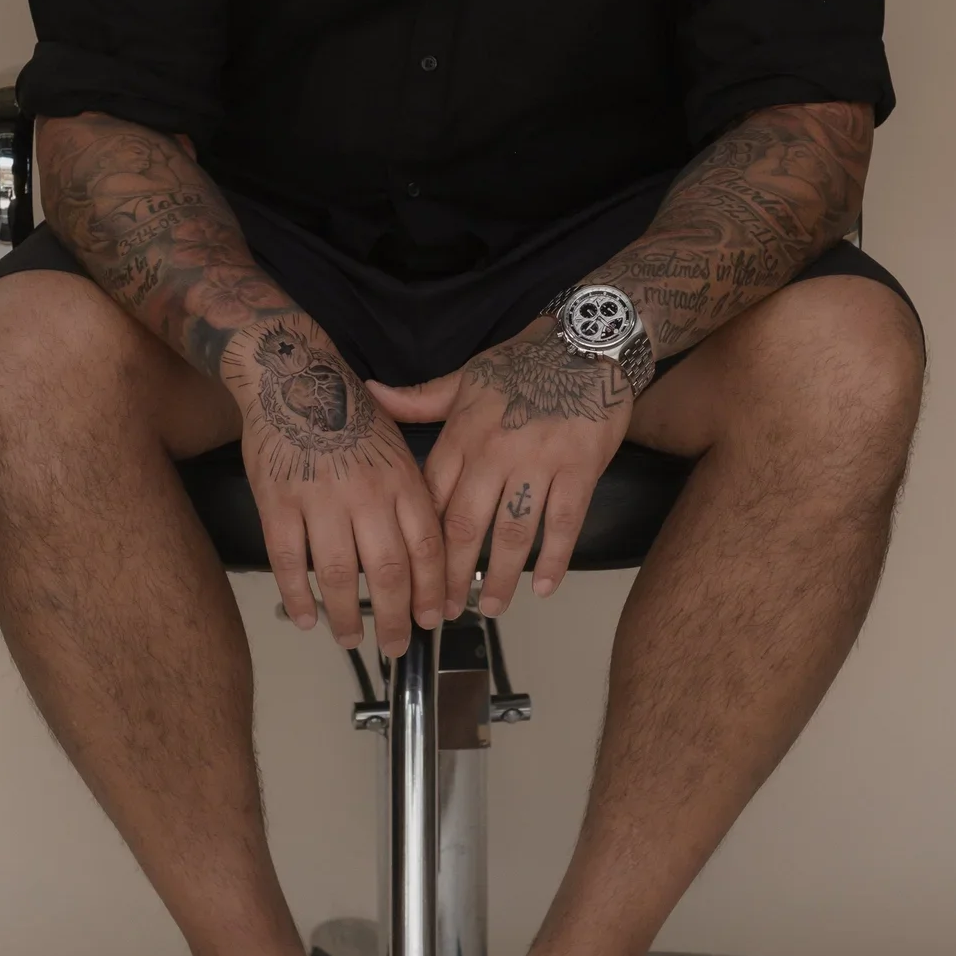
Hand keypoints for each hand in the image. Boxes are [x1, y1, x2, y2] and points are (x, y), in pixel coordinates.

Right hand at [223, 315, 445, 658]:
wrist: (293, 375)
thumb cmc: (350, 413)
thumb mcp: (397, 444)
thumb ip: (413, 494)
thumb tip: (431, 551)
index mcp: (401, 479)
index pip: (426, 548)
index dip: (432, 591)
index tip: (433, 620)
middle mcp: (366, 493)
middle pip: (388, 572)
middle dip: (396, 618)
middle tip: (397, 646)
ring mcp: (320, 499)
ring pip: (337, 576)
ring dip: (346, 616)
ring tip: (350, 639)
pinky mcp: (278, 502)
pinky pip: (289, 561)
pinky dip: (297, 596)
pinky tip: (306, 617)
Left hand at [365, 318, 632, 617]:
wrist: (585, 342)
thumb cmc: (523, 362)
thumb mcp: (464, 378)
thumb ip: (419, 400)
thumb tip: (371, 393)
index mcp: (462, 434)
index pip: (432, 499)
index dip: (419, 544)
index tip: (410, 577)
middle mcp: (495, 453)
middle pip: (466, 527)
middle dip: (451, 576)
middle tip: (443, 612)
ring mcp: (538, 463)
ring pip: (512, 533)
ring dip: (499, 578)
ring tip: (489, 608)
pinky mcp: (579, 468)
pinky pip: (563, 523)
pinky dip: (553, 560)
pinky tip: (543, 587)